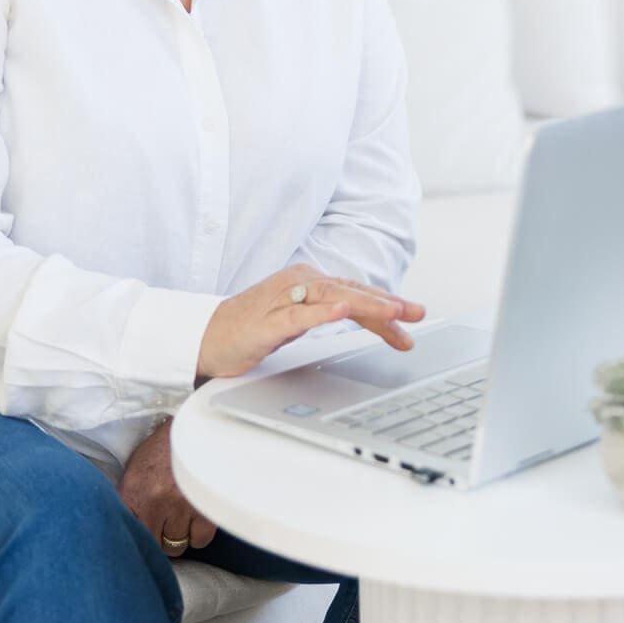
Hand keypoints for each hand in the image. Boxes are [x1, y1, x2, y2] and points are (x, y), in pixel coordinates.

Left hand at [119, 416, 216, 555]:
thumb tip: (129, 529)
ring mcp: (179, 507)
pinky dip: (198, 534)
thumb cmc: (164, 448)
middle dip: (160, 538)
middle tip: (166, 525)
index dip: (138, 540)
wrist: (195, 426)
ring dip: (180, 536)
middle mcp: (153, 503)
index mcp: (132, 493)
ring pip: (177, 545)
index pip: (128, 534)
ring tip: (182, 519)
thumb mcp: (136, 470)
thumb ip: (130, 500)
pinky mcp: (204, 508)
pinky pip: (200, 539)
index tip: (144, 541)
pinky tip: (196, 519)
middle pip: (154, 545)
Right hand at [196, 263, 425, 384]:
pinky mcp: (267, 321)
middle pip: (351, 291)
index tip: (414, 320)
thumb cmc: (250, 329)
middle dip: (388, 304)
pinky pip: (299, 314)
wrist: (204, 338)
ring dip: (366, 304)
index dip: (387, 306)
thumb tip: (358, 317)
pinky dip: (323, 312)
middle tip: (419, 314)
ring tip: (393, 311)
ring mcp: (282, 300)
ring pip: (332, 297)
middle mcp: (299, 284)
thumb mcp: (296, 321)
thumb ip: (323, 314)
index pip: (355, 293)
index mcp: (308, 285)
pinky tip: (343, 311)